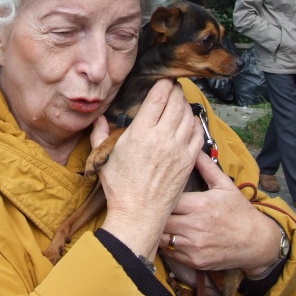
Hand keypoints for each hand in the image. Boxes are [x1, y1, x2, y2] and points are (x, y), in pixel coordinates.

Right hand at [96, 79, 205, 258]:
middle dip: (175, 90)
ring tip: (179, 101)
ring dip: (185, 104)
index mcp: (140, 133)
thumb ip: (99, 134)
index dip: (163, 84)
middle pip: (176, 102)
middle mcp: (162, 138)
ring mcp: (178, 149)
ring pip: (188, 115)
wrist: (139, 215)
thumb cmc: (119, 187)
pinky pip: (198, 134)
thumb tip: (98, 119)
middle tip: (172, 87)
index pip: (158, 98)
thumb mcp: (104, 157)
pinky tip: (188, 120)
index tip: (162, 80)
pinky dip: (195, 122)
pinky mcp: (188, 161)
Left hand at [159, 152, 281, 273]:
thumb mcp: (225, 185)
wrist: (257, 242)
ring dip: (159, 230)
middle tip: (152, 208)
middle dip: (156, 213)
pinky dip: (167, 245)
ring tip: (157, 222)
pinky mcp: (196, 261)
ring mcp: (195, 246)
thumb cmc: (240, 211)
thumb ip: (206, 167)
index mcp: (200, 205)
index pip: (168, 199)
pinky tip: (169, 236)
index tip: (158, 193)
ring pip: (163, 237)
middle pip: (161, 219)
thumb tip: (193, 150)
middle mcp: (195, 226)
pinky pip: (171, 253)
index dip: (161, 196)